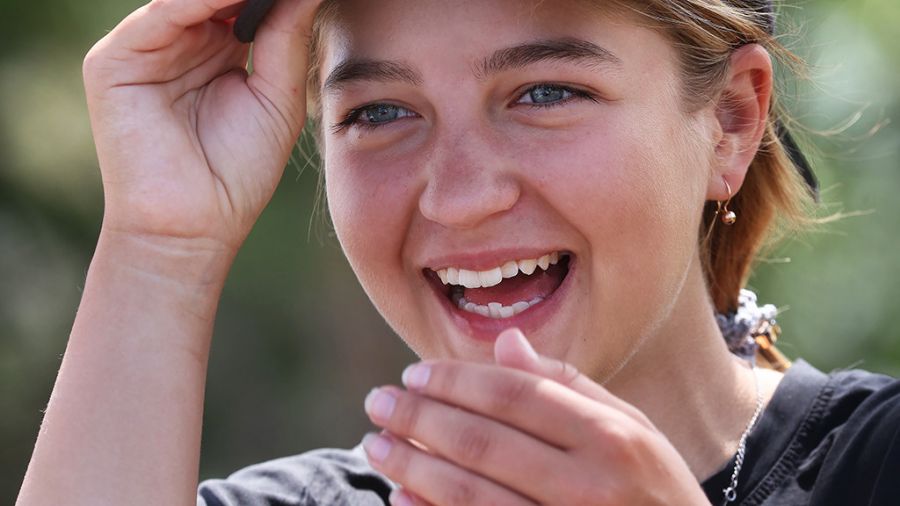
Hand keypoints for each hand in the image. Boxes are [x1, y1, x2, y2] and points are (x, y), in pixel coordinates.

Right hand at [83, 0, 321, 251]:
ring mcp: (145, 50)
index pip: (241, 3)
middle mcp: (178, 43)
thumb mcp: (278, 98)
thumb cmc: (237, 174)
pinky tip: (237, 1)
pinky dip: (200, 1)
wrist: (194, 226)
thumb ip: (287, 39)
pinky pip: (161, 15)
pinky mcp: (115, 61)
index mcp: (215, 51)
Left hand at [363, 329, 709, 504]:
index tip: (414, 374)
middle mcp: (589, 484)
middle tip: (377, 402)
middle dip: (418, 418)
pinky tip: (401, 497)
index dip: (455, 381)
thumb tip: (506, 342)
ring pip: (468, 493)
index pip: (514, 395)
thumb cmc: (655, 490)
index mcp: (610, 436)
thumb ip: (570, 387)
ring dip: (412, 466)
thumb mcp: (634, 429)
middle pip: (482, 441)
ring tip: (376, 444)